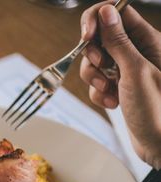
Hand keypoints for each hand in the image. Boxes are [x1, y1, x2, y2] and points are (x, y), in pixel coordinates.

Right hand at [80, 2, 160, 168]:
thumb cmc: (157, 111)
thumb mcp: (135, 72)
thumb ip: (119, 41)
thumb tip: (106, 11)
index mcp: (149, 41)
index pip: (117, 12)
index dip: (97, 19)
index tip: (85, 36)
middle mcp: (138, 52)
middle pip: (101, 37)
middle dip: (93, 55)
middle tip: (103, 69)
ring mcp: (127, 70)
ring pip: (95, 62)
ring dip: (94, 78)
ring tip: (109, 92)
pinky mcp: (119, 87)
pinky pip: (98, 82)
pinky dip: (99, 93)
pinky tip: (112, 103)